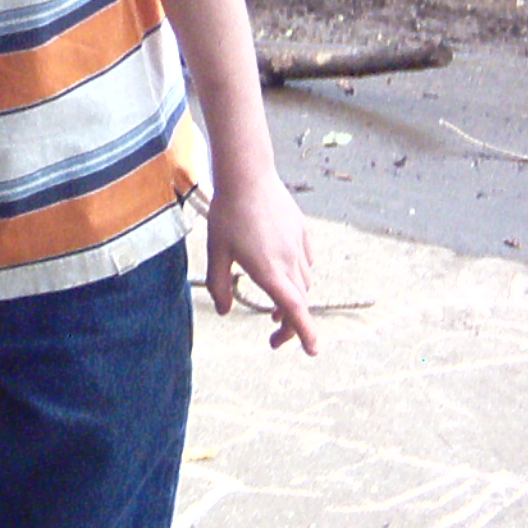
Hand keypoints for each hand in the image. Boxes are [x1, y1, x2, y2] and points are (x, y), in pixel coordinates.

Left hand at [203, 171, 318, 353]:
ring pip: (303, 283)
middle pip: (299, 302)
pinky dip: (298, 276)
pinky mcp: (302, 232)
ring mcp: (299, 246)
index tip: (311, 351)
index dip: (304, 333)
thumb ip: (220, 284)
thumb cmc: (228, 213)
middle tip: (274, 336)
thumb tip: (223, 311)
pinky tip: (285, 273)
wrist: (248, 176)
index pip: (294, 310)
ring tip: (276, 310)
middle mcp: (290, 262)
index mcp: (270, 271)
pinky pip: (306, 262)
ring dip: (292, 299)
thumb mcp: (216, 252)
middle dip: (291, 325)